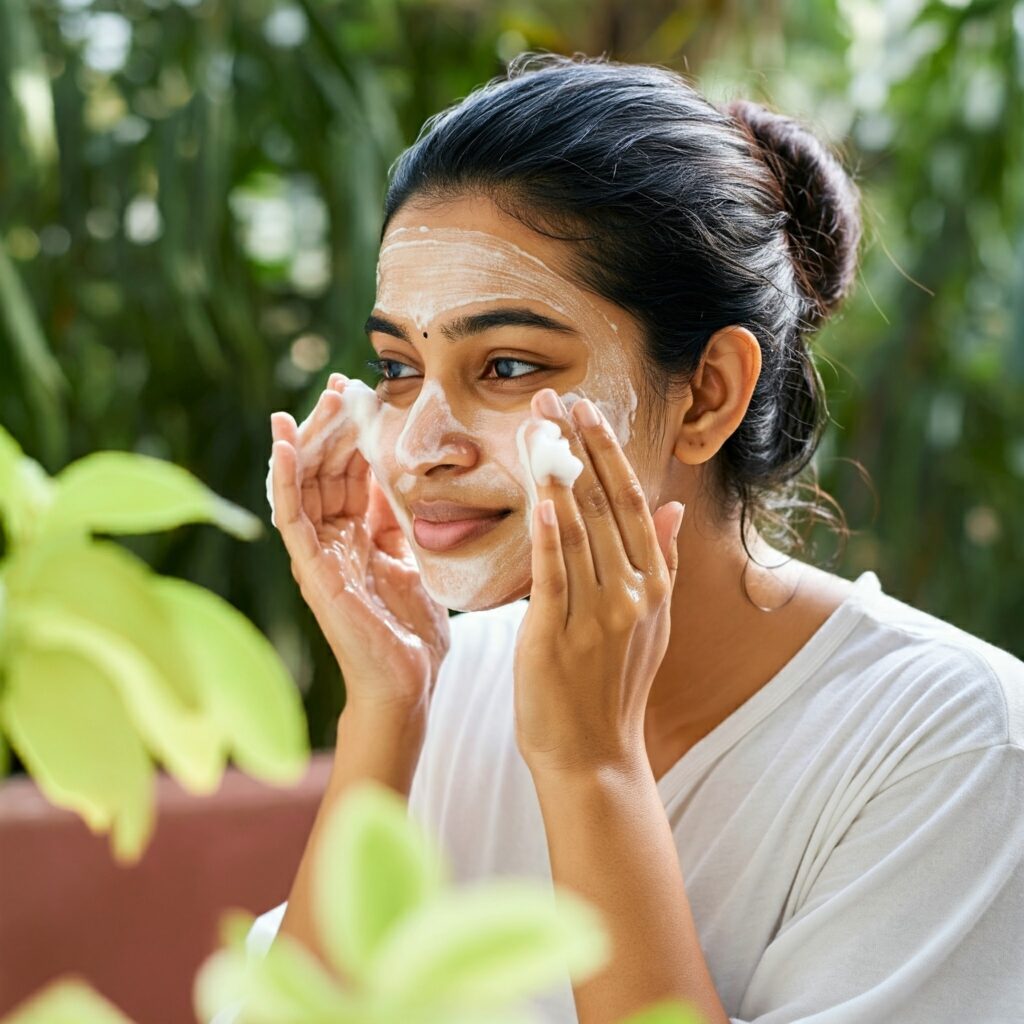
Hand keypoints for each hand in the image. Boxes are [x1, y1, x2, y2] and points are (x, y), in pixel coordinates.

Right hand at [269, 373, 449, 714]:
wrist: (408, 684)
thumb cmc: (410, 633)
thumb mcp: (411, 563)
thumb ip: (398, 526)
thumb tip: (400, 484)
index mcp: (357, 538)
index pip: (350, 474)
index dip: (356, 435)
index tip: (365, 395)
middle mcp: (332, 541)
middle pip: (326, 471)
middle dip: (334, 426)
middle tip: (343, 385)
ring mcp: (319, 555)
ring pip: (305, 484)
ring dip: (311, 439)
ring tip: (320, 400)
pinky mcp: (312, 571)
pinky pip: (290, 518)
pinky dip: (283, 480)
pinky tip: (281, 444)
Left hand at [513, 389, 684, 775]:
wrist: (595, 754)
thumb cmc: (612, 685)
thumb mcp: (650, 621)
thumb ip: (658, 559)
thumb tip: (669, 505)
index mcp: (652, 584)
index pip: (632, 501)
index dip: (608, 452)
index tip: (587, 411)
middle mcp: (633, 592)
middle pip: (604, 504)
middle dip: (578, 447)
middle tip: (554, 399)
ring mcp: (599, 614)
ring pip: (578, 529)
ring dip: (556, 473)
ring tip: (535, 427)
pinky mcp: (559, 637)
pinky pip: (555, 576)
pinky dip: (549, 535)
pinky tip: (540, 497)